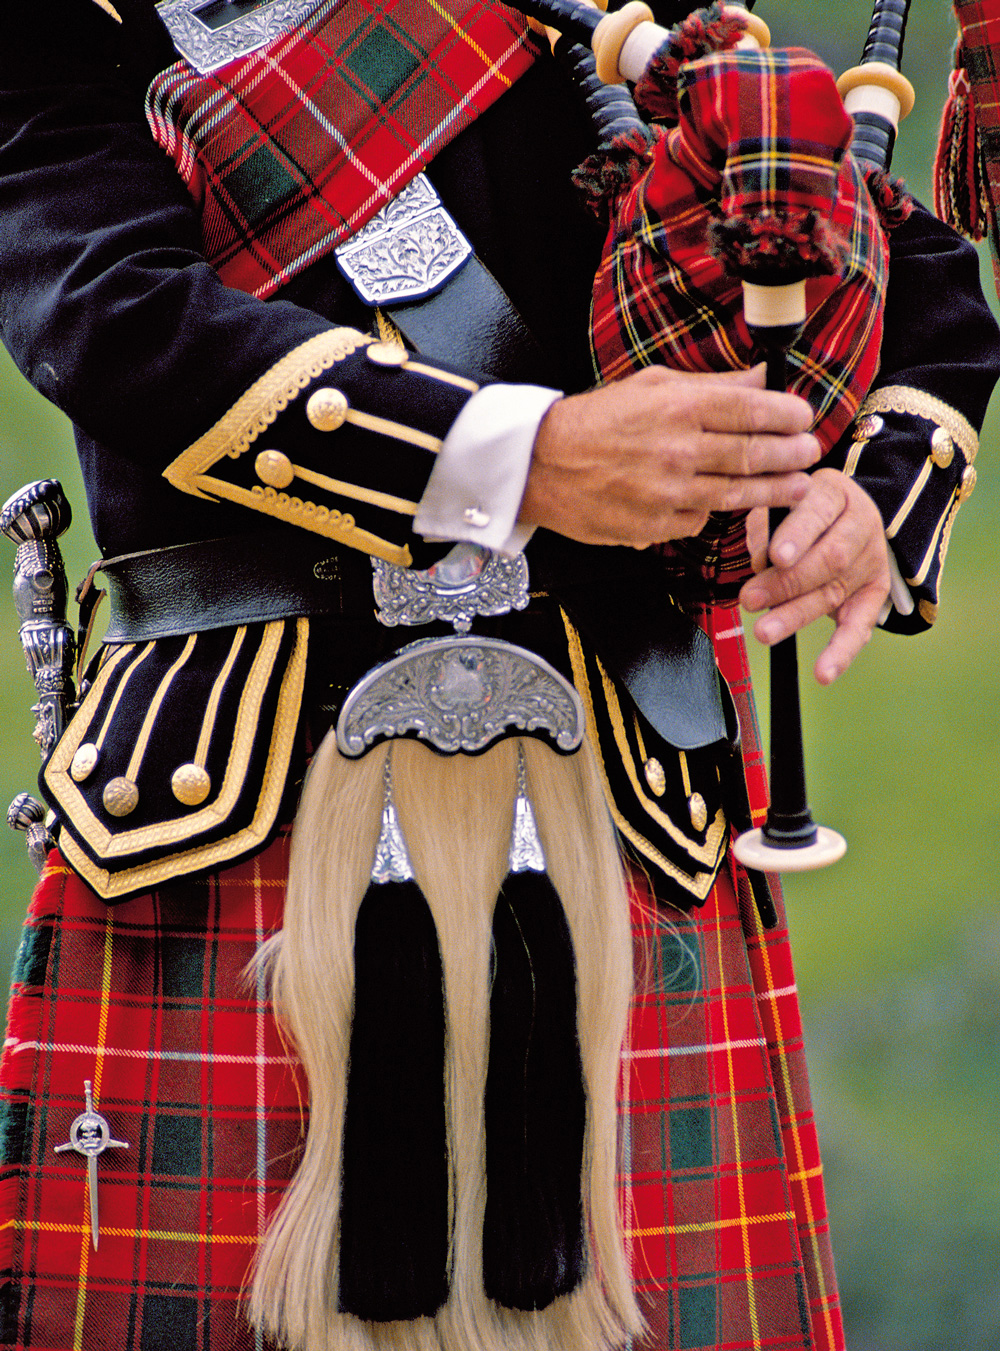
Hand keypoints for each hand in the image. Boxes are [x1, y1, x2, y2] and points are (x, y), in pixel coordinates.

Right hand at [519, 365, 819, 546]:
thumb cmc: (596, 421)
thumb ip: (711, 385)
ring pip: (735, 494)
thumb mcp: (652, 386)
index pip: (750, 410)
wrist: (541, 466)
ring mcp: (667, 492)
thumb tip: (760, 378)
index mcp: (678, 408)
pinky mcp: (655, 526)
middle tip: (809, 453)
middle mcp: (677, 450)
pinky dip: (714, 511)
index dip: (786, 415)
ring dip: (773, 491)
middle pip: (751, 454)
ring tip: (797, 487)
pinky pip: (698, 519)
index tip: (804, 419)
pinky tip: (728, 503)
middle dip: (789, 455)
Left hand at [740, 469, 890, 684]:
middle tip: (750, 599)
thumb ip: (766, 526)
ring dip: (797, 615)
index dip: (797, 535)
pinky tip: (824, 673)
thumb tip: (760, 565)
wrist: (847, 513)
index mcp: (835, 491)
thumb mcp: (779, 501)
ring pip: (834, 592)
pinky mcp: (874, 594)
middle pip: (829, 558)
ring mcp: (871, 561)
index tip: (775, 555)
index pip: (817, 512)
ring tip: (765, 631)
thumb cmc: (797, 507)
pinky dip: (842, 652)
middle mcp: (861, 524)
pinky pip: (860, 626)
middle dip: (787, 582)